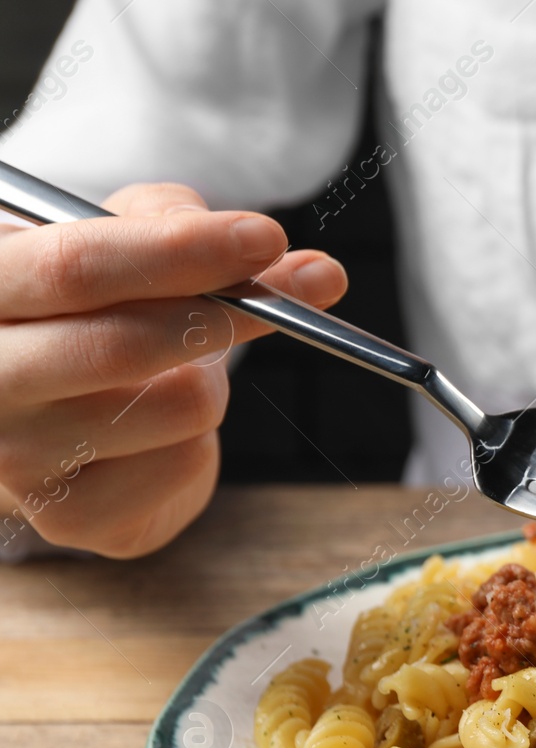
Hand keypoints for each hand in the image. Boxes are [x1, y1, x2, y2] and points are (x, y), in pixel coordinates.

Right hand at [0, 183, 347, 557]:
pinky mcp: (72, 518)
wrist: (48, 413)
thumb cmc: (82, 307)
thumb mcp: (106, 236)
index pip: (74, 268)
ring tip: (175, 369)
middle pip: (123, 345)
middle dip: (223, 312)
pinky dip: (200, 434)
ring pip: (180, 405)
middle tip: (285, 287)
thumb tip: (261, 246)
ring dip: (208, 377)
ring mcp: (16, 459)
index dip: (180, 251)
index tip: (263, 237)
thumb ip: (168, 219)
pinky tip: (158, 426)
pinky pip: (187, 461)